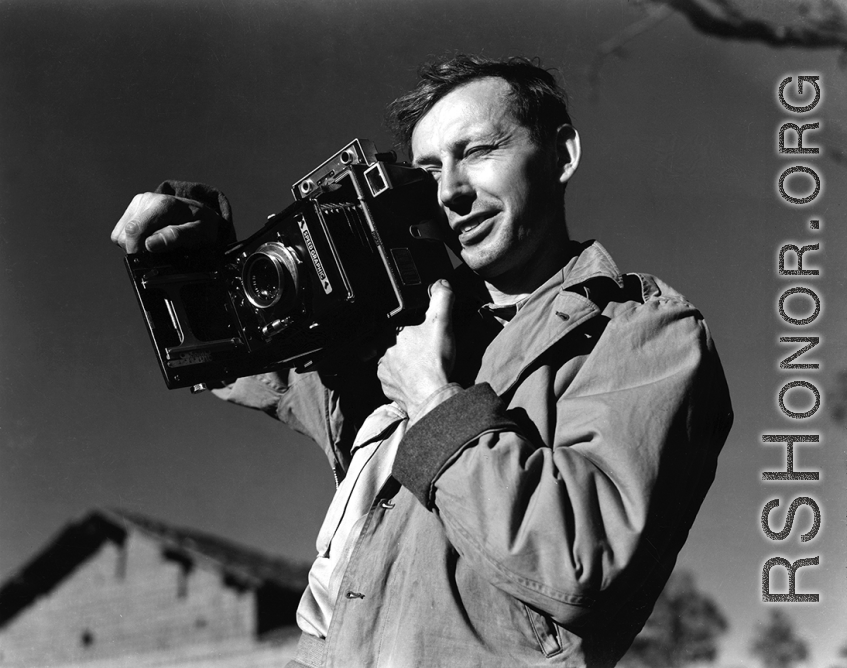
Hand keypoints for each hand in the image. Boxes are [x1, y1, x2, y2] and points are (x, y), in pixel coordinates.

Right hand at [111, 192, 227, 253]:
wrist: (201, 213)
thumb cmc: (202, 225)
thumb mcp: (199, 234)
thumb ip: (175, 237)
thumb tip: (149, 244)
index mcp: (164, 205)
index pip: (135, 230)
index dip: (136, 250)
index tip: (146, 260)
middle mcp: (148, 200)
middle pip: (125, 234)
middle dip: (138, 249)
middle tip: (158, 253)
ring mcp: (139, 202)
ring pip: (120, 234)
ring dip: (135, 245)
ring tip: (156, 245)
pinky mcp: (133, 208)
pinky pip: (120, 232)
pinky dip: (132, 240)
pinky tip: (149, 239)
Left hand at [377, 280, 455, 416]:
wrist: (433, 396)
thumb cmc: (433, 361)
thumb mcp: (441, 323)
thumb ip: (441, 299)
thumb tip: (441, 283)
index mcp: (390, 335)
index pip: (390, 325)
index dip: (402, 327)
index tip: (410, 331)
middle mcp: (382, 355)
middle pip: (390, 345)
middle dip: (403, 346)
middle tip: (420, 349)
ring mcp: (384, 374)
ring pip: (390, 364)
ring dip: (401, 364)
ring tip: (420, 365)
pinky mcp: (389, 391)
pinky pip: (393, 382)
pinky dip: (403, 381)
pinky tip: (416, 380)